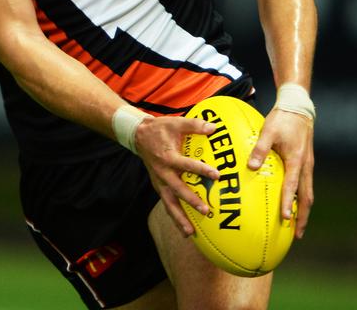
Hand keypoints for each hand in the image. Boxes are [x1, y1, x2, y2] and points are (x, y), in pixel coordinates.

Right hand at [134, 115, 219, 237]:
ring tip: (190, 233)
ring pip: (169, 204)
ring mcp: (159, 182)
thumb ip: (194, 125)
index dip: (200, 170)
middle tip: (206, 210)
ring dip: (179, 218)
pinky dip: (175, 217)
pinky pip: (167, 204)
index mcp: (168, 157)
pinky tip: (185, 230)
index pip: (186, 165)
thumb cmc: (160, 130)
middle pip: (176, 191)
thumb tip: (213, 127)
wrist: (139, 137)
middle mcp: (163, 173)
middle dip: (191, 201)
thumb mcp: (175, 123)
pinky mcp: (159, 187)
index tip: (216, 175)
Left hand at [248, 109, 314, 237]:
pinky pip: (305, 185)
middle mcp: (305, 166)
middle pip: (306, 197)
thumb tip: (251, 167)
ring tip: (297, 226)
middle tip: (297, 234)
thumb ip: (260, 149)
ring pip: (307, 192)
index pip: (292, 187)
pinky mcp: (304, 162)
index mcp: (296, 161)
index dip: (289, 204)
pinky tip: (294, 204)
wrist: (297, 107)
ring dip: (304, 210)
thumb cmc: (282, 119)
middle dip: (303, 217)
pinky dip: (301, 198)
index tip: (285, 219)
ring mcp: (307, 165)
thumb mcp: (268, 131)